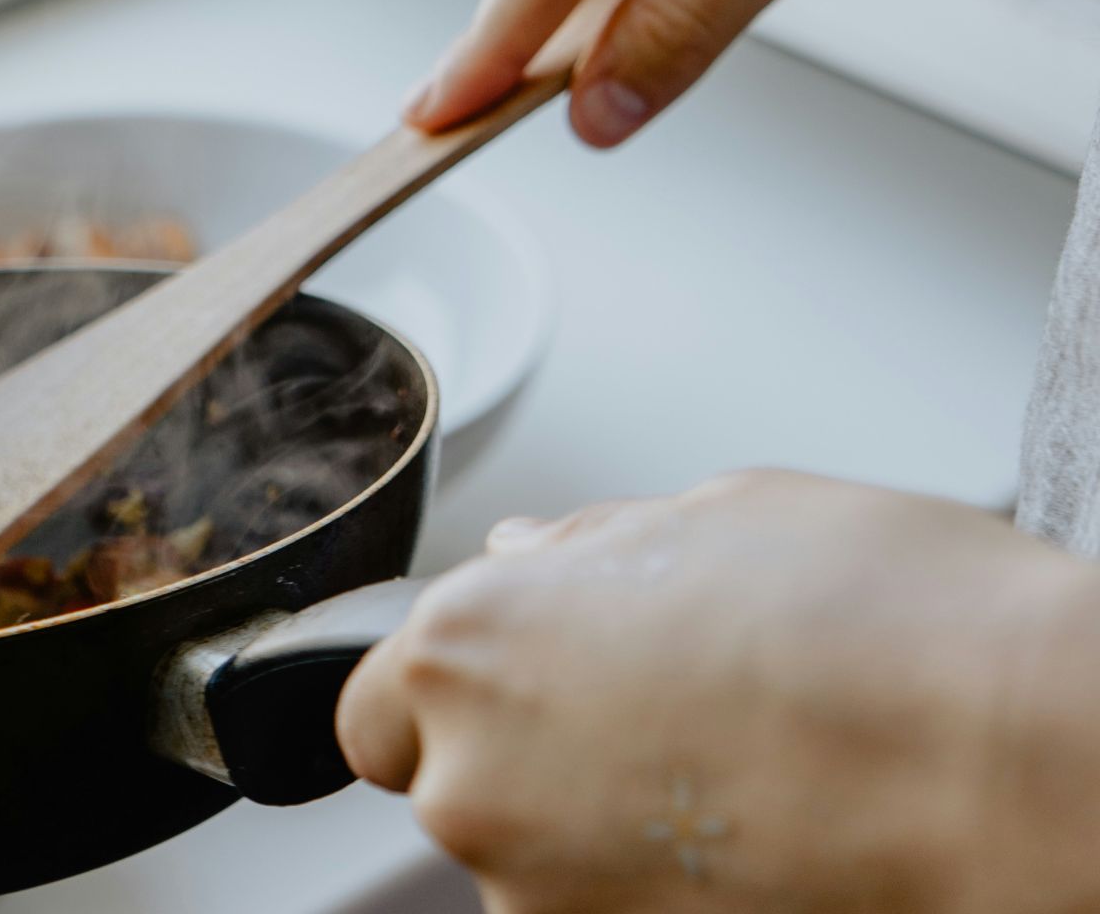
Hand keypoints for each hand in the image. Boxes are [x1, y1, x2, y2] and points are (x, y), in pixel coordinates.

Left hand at [338, 470, 1099, 911]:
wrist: (1015, 765)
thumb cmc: (889, 623)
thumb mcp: (721, 516)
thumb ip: (587, 549)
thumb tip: (530, 556)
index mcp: (469, 646)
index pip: (375, 707)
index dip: (447, 697)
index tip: (516, 690)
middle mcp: (473, 780)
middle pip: (455, 787)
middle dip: (530, 757)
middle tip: (659, 722)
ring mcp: (540, 895)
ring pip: (535, 863)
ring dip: (599, 831)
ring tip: (734, 777)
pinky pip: (602, 912)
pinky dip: (655, 891)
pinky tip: (756, 839)